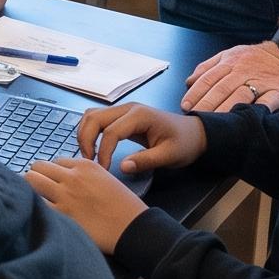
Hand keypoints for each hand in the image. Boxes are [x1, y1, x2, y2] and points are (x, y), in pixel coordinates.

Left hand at [25, 157, 150, 251]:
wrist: (135, 228)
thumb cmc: (125, 207)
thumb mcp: (106, 179)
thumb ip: (84, 176)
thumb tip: (64, 178)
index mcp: (85, 166)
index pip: (55, 161)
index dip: (53, 173)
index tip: (55, 183)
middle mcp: (73, 177)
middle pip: (38, 166)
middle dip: (37, 177)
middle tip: (41, 191)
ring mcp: (65, 195)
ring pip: (30, 180)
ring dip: (30, 189)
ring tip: (35, 199)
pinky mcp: (62, 215)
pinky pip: (36, 203)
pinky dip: (33, 206)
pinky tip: (37, 212)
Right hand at [74, 102, 207, 175]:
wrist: (194, 133)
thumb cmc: (184, 144)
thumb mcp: (169, 156)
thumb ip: (146, 161)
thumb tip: (123, 167)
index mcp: (139, 116)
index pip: (111, 131)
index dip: (103, 152)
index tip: (104, 170)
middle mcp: (128, 108)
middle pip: (94, 118)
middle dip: (86, 140)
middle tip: (89, 161)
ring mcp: (123, 110)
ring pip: (92, 115)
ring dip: (85, 134)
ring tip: (89, 155)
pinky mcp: (121, 116)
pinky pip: (97, 118)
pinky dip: (90, 131)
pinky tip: (94, 147)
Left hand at [181, 40, 278, 113]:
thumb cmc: (261, 56)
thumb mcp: (232, 53)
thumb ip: (209, 66)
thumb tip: (189, 81)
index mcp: (230, 62)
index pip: (208, 79)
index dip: (195, 93)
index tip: (185, 106)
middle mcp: (243, 71)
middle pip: (220, 89)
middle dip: (205, 105)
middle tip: (195, 118)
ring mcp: (262, 81)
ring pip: (239, 96)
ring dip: (225, 110)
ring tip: (215, 123)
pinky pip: (266, 102)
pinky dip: (256, 111)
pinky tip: (246, 120)